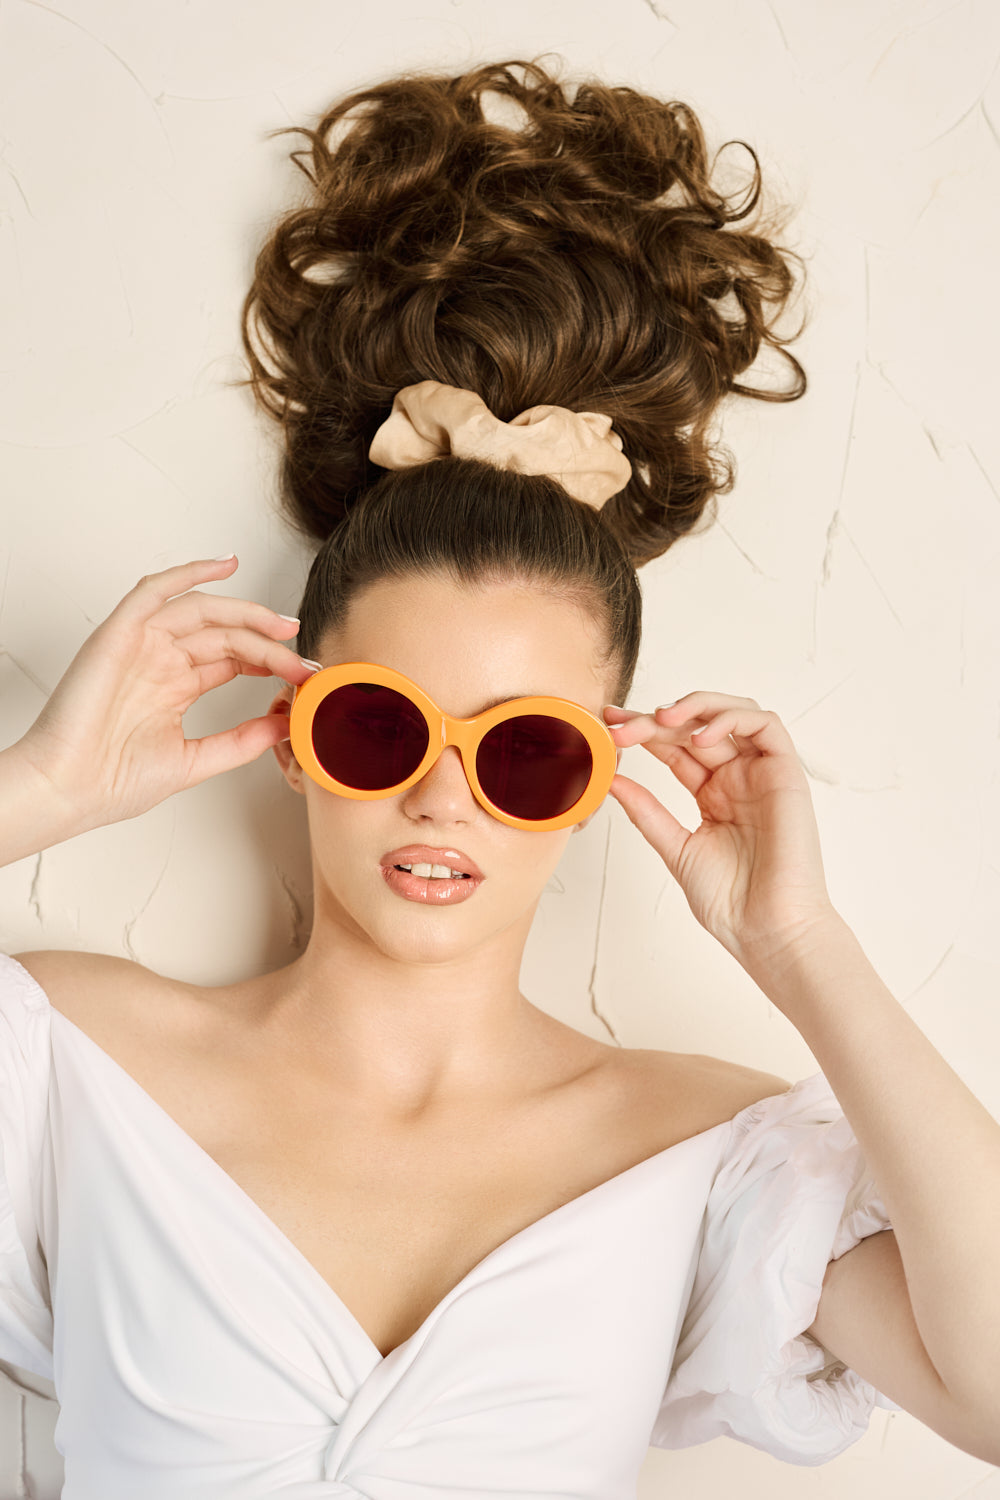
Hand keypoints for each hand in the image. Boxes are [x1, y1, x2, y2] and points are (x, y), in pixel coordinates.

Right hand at [15, 556, 315, 831]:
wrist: (67, 790)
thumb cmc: (111, 782)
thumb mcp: (195, 761)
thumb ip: (241, 742)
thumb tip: (286, 725)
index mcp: (173, 687)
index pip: (232, 659)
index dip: (270, 660)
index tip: (304, 676)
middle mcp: (159, 661)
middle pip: (225, 634)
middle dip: (268, 641)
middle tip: (302, 655)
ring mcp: (140, 645)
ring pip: (202, 611)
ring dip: (246, 613)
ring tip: (283, 626)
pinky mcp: (119, 634)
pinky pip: (155, 590)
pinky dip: (189, 572)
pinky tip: (226, 564)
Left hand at [604, 693, 838, 965]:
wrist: (768, 930)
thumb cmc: (731, 903)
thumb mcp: (676, 848)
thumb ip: (647, 812)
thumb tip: (613, 781)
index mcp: (713, 796)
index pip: (675, 750)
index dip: (643, 732)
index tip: (609, 725)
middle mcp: (738, 780)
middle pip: (696, 729)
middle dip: (655, 720)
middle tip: (621, 725)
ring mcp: (762, 774)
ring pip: (734, 713)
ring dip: (696, 707)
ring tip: (660, 720)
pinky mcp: (787, 774)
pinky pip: (766, 726)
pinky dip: (732, 719)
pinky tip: (700, 737)